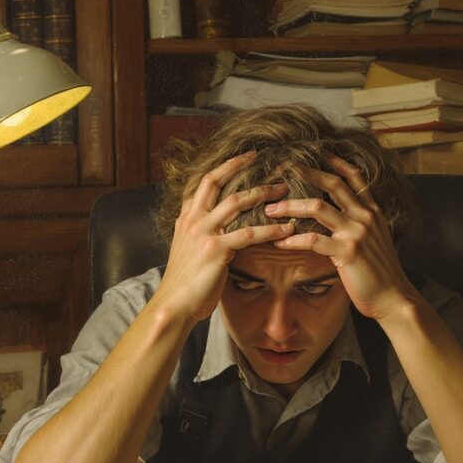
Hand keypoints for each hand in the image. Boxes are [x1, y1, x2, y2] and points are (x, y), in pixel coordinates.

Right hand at [152, 152, 294, 323]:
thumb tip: (219, 231)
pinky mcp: (216, 250)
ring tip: (284, 191)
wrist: (174, 305)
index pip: (204, 183)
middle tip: (266, 161)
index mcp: (186, 218)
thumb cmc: (184, 284)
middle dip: (241, 166)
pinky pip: (249, 233)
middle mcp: (193, 220)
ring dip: (263, 193)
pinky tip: (288, 230)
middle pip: (217, 181)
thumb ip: (201, 235)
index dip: (225, 167)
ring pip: (237, 201)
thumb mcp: (188, 251)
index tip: (244, 157)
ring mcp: (203, 232)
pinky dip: (271, 229)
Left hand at [264, 155, 416, 319]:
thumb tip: (342, 216)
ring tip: (271, 210)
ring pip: (317, 207)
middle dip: (305, 174)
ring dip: (290, 206)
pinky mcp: (347, 252)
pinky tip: (279, 242)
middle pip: (332, 184)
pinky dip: (293, 240)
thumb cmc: (380, 273)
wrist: (393, 298)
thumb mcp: (376, 240)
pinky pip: (313, 240)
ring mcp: (357, 233)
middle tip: (282, 169)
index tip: (316, 152)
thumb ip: (361, 224)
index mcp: (372, 212)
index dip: (335, 162)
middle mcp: (365, 217)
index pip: (354, 177)